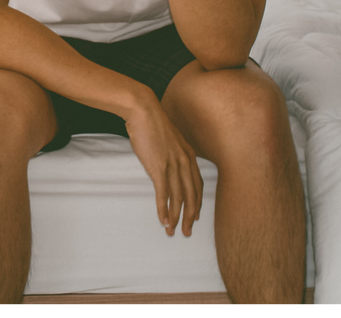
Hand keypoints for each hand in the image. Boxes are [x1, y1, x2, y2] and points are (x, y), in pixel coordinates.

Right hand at [123, 98, 204, 236]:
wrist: (143, 110)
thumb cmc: (152, 122)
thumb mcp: (170, 138)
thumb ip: (173, 152)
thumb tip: (169, 162)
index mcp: (189, 155)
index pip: (197, 185)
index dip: (197, 203)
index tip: (195, 216)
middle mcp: (185, 162)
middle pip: (191, 196)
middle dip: (190, 217)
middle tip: (187, 232)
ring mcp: (172, 165)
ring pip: (178, 198)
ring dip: (176, 217)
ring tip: (172, 231)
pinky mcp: (158, 167)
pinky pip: (163, 194)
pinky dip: (163, 210)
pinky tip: (162, 220)